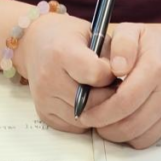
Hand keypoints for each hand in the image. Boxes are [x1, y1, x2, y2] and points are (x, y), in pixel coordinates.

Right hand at [14, 10, 117, 132]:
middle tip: (115, 87)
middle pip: (91, 101)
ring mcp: (44, 98)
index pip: (95, 74)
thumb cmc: (68, 36)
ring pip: (84, 118)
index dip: (111, 74)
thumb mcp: (92, 33)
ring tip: (102, 93)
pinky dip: (86, 118)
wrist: (35, 43)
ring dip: (99, 110)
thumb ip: (109, 54)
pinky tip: (88, 102)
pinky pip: (74, 126)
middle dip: (109, 96)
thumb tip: (124, 79)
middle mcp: (49, 77)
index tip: (115, 70)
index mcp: (62, 52)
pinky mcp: (43, 113)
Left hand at [78, 17, 160, 149]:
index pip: (124, 101)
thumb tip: (115, 68)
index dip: (101, 112)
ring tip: (106, 121)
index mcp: (157, 67)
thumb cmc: (152, 42)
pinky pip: (151, 139)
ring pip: (141, 138)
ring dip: (118, 134)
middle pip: (131, 125)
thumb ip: (121, 45)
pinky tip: (125, 121)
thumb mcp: (132, 31)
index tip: (85, 112)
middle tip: (91, 120)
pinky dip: (134, 136)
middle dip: (105, 127)